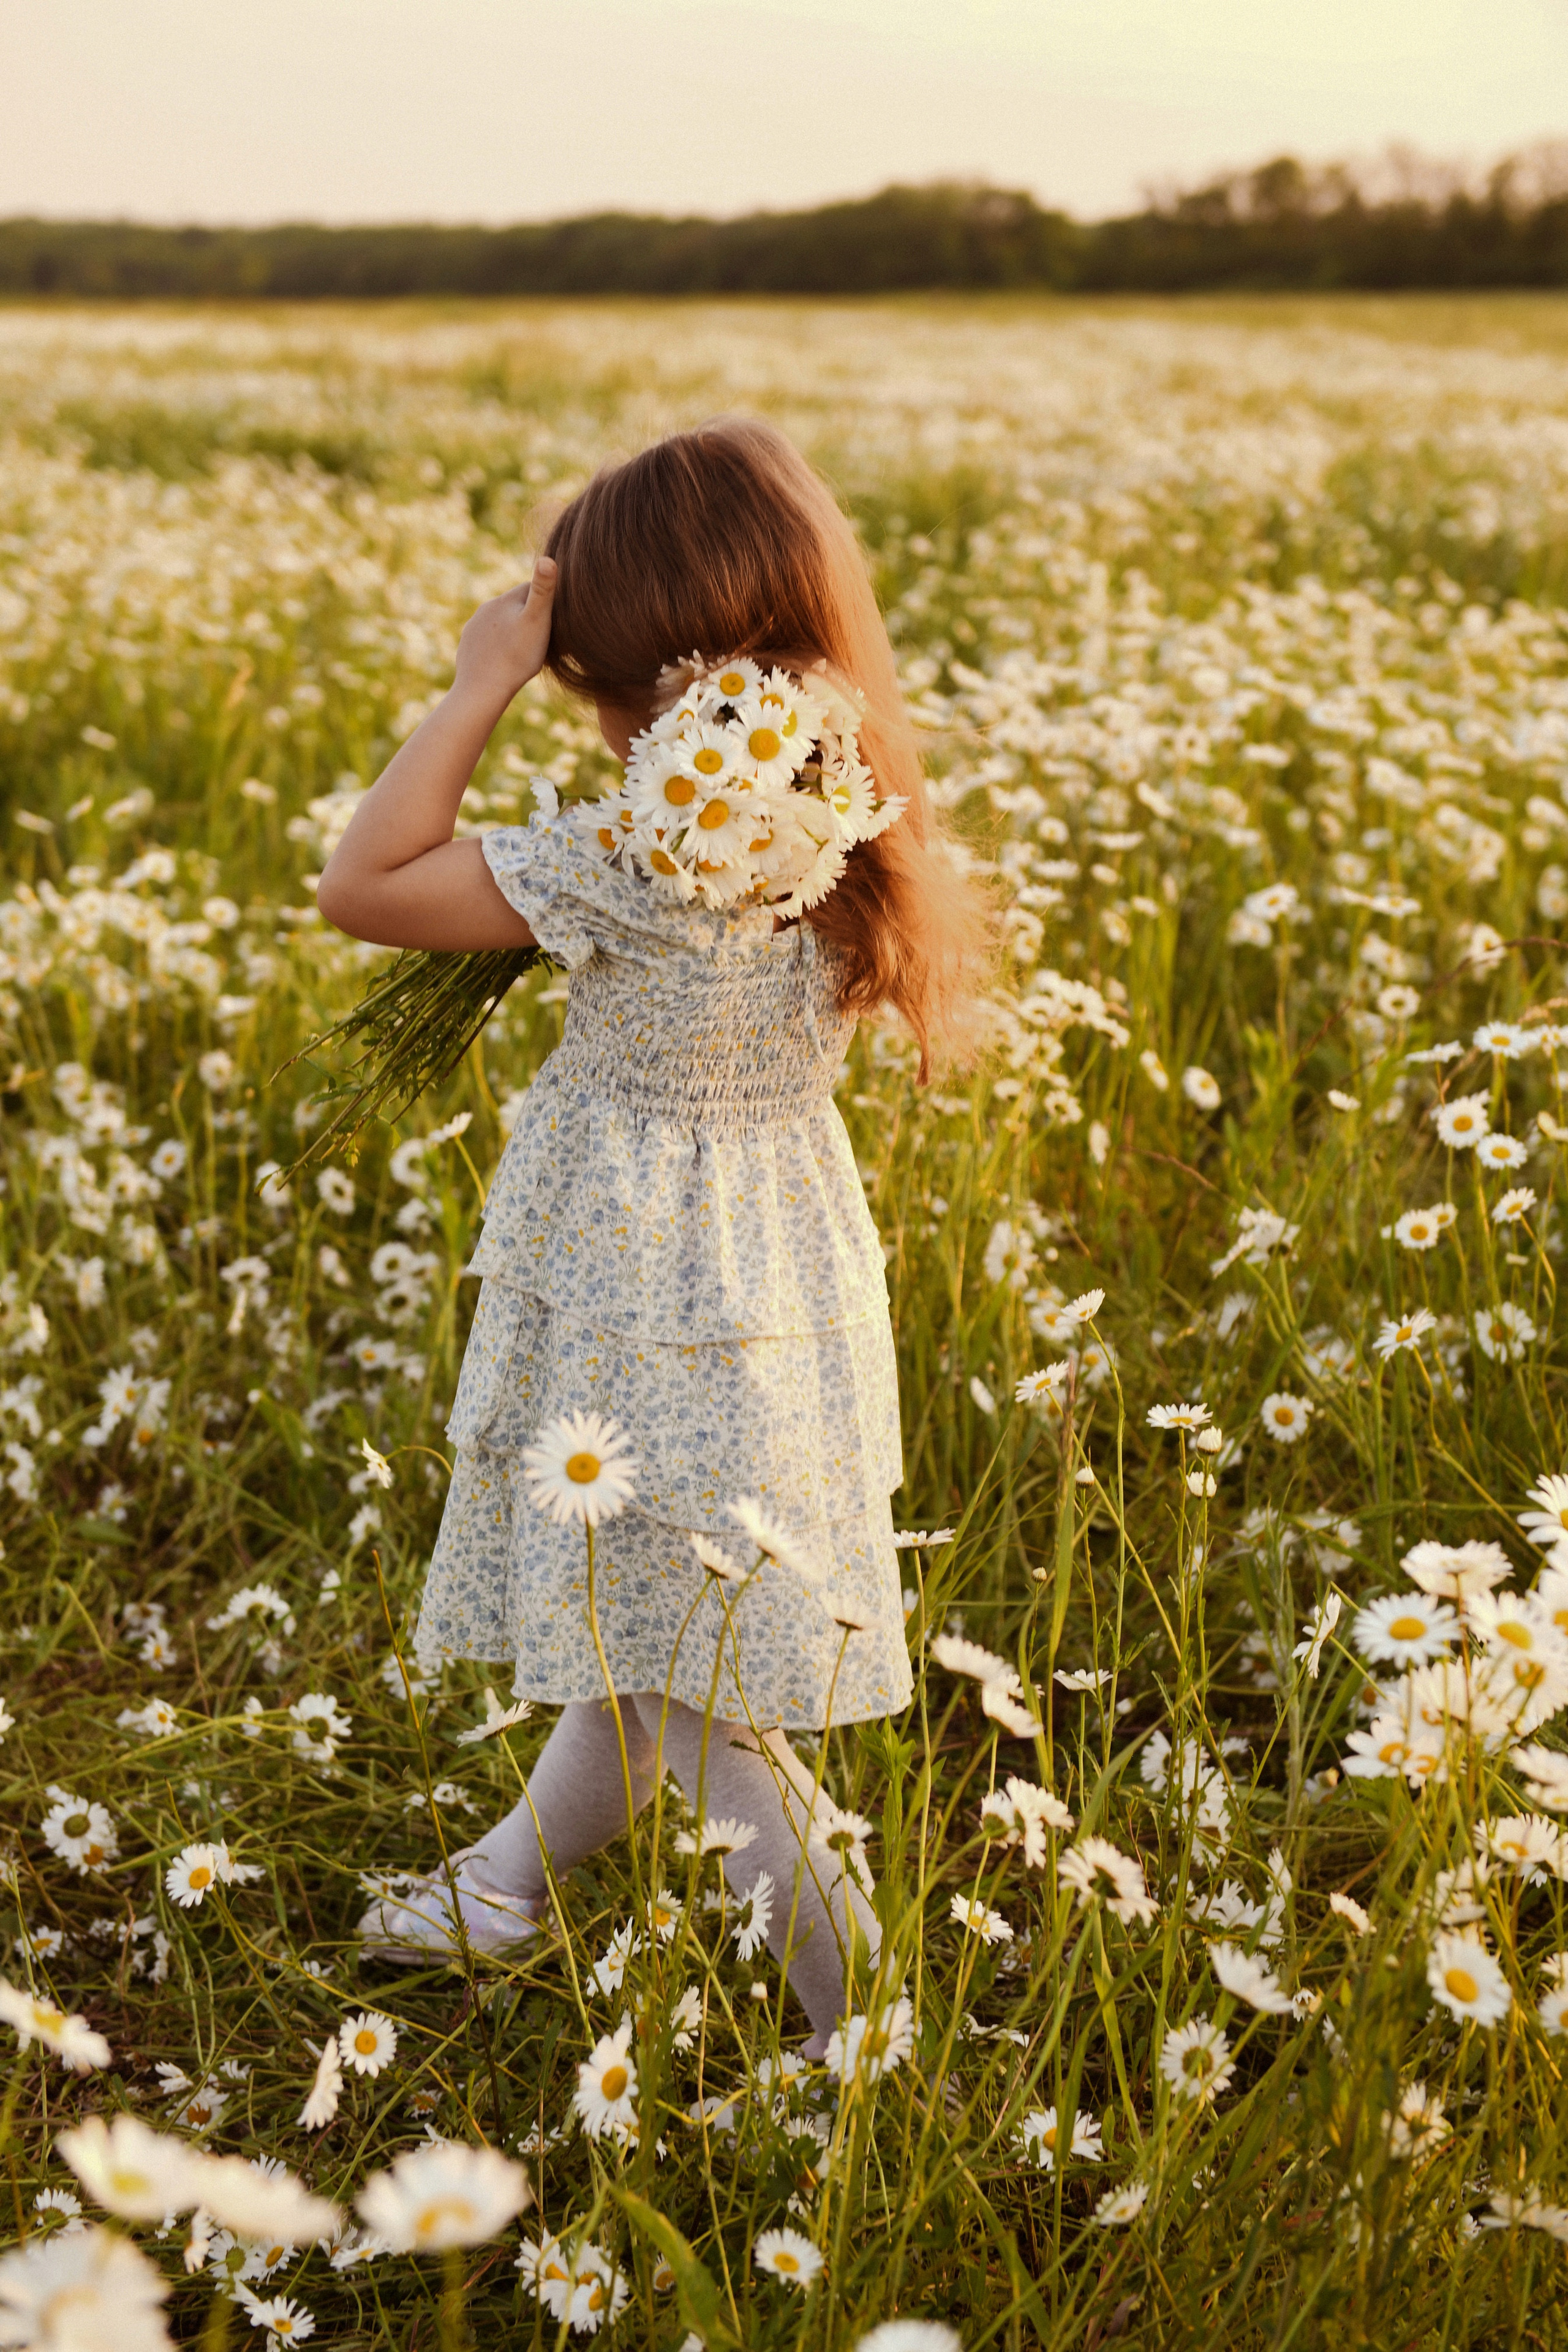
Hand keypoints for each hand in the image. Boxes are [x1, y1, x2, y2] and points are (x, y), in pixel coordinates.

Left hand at [451, 558, 556, 707]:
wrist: (482, 689)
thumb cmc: (516, 657)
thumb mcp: (536, 622)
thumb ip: (543, 590)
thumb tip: (548, 558)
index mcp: (505, 599)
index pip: (531, 588)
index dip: (547, 600)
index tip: (557, 618)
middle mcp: (486, 608)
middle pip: (515, 606)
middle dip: (530, 616)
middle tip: (545, 638)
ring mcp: (474, 627)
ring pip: (501, 623)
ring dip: (513, 632)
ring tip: (527, 652)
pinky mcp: (468, 645)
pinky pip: (489, 640)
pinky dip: (499, 646)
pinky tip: (507, 660)